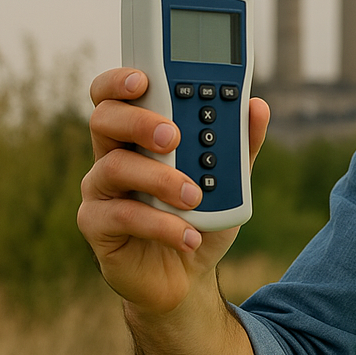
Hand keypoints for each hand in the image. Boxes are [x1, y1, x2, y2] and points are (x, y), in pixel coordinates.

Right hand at [78, 68, 270, 316]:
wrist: (186, 276)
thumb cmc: (200, 216)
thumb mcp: (230, 180)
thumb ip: (241, 144)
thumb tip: (257, 106)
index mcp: (140, 135)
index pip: (118, 95)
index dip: (122, 80)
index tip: (146, 78)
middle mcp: (114, 155)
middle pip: (104, 119)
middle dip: (139, 122)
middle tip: (172, 136)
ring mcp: (102, 190)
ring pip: (115, 167)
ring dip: (160, 179)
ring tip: (196, 196)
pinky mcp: (98, 226)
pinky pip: (123, 217)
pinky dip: (162, 225)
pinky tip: (188, 235)